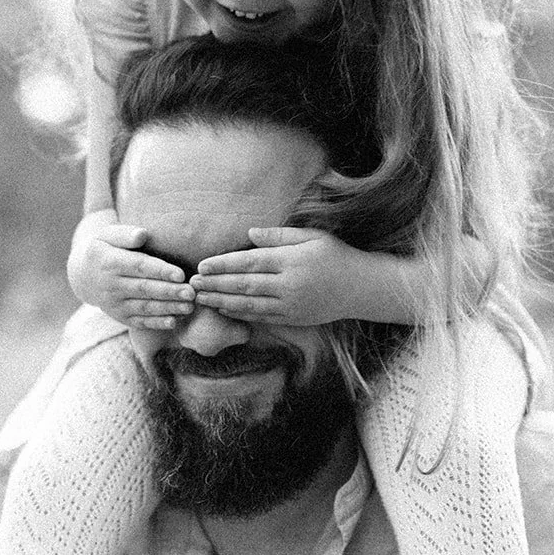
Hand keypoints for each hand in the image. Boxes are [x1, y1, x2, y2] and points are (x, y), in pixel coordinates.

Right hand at [70, 222, 194, 329]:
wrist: (83, 274)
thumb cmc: (104, 248)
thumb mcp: (107, 235)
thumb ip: (125, 234)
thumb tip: (142, 234)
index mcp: (108, 262)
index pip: (138, 266)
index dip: (160, 271)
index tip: (180, 274)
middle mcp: (110, 285)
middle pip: (144, 289)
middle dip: (169, 292)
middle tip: (191, 293)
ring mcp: (114, 304)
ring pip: (144, 307)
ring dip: (168, 308)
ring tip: (189, 307)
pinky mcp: (120, 316)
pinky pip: (139, 322)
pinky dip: (156, 323)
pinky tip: (173, 322)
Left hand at [190, 228, 359, 325]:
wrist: (361, 288)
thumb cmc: (335, 256)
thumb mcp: (312, 237)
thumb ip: (279, 236)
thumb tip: (249, 235)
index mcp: (292, 260)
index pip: (250, 262)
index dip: (224, 264)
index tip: (203, 265)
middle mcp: (289, 285)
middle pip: (244, 285)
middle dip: (215, 284)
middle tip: (192, 284)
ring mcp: (291, 305)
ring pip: (249, 305)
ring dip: (221, 301)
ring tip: (201, 298)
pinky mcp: (293, 319)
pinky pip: (261, 317)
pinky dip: (240, 313)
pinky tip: (223, 309)